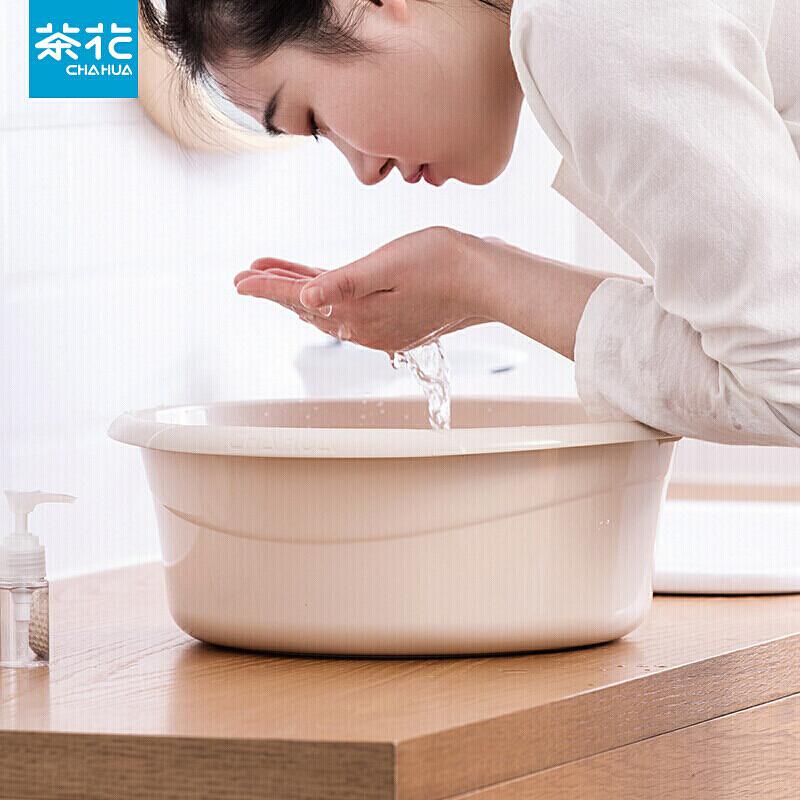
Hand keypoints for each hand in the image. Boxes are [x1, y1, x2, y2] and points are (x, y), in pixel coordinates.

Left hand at [234, 227, 492, 352]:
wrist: (490, 281)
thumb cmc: (444, 264)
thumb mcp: (388, 265)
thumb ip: (343, 283)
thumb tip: (305, 298)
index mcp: (359, 313)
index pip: (300, 298)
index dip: (267, 286)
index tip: (239, 278)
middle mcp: (366, 327)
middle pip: (308, 306)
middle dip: (275, 290)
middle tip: (244, 276)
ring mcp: (381, 327)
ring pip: (327, 307)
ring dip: (298, 291)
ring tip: (273, 275)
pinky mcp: (395, 320)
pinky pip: (348, 309)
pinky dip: (326, 295)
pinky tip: (321, 286)